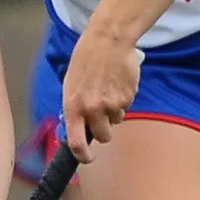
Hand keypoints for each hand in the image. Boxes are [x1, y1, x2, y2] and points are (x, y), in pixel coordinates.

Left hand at [61, 28, 142, 158]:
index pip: (76, 143)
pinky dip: (123, 100)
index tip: (88, 158)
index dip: (83, 156)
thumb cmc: (86, 60)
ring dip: (114, 112)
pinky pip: (127, 107)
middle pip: (104, 136)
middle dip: (104, 130)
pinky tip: (117, 83)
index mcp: (74, 107)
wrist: (108, 41)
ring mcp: (113, 104)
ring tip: (108, 89)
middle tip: (101, 115)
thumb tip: (75, 129)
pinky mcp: (128, 97)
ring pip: (117, 121)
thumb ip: (73, 108)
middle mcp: (93, 109)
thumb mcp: (70, 84)